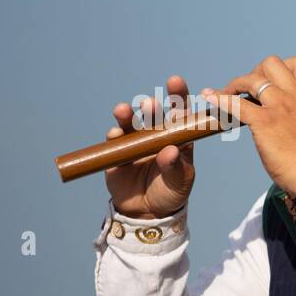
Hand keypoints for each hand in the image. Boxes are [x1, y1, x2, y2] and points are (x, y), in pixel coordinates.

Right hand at [104, 75, 195, 218]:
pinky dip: (114, 134)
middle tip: (150, 103)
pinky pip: (115, 139)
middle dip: (152, 106)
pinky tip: (115, 134)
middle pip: (154, 114)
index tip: (178, 83)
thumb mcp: (179, 182)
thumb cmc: (171, 192)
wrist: (147, 212)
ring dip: (128, 115)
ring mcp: (136, 141)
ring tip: (124, 111)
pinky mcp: (118, 151)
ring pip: (131, 122)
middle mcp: (157, 134)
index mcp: (178, 137)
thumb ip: (175, 167)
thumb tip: (170, 151)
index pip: (181, 113)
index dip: (180, 97)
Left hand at [201, 55, 295, 198]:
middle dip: (257, 72)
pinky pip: (236, 103)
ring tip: (228, 93)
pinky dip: (220, 99)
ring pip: (252, 78)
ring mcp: (281, 107)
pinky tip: (210, 98)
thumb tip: (293, 112)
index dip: (284, 65)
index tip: (276, 78)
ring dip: (237, 83)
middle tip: (251, 88)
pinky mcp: (265, 122)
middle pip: (272, 63)